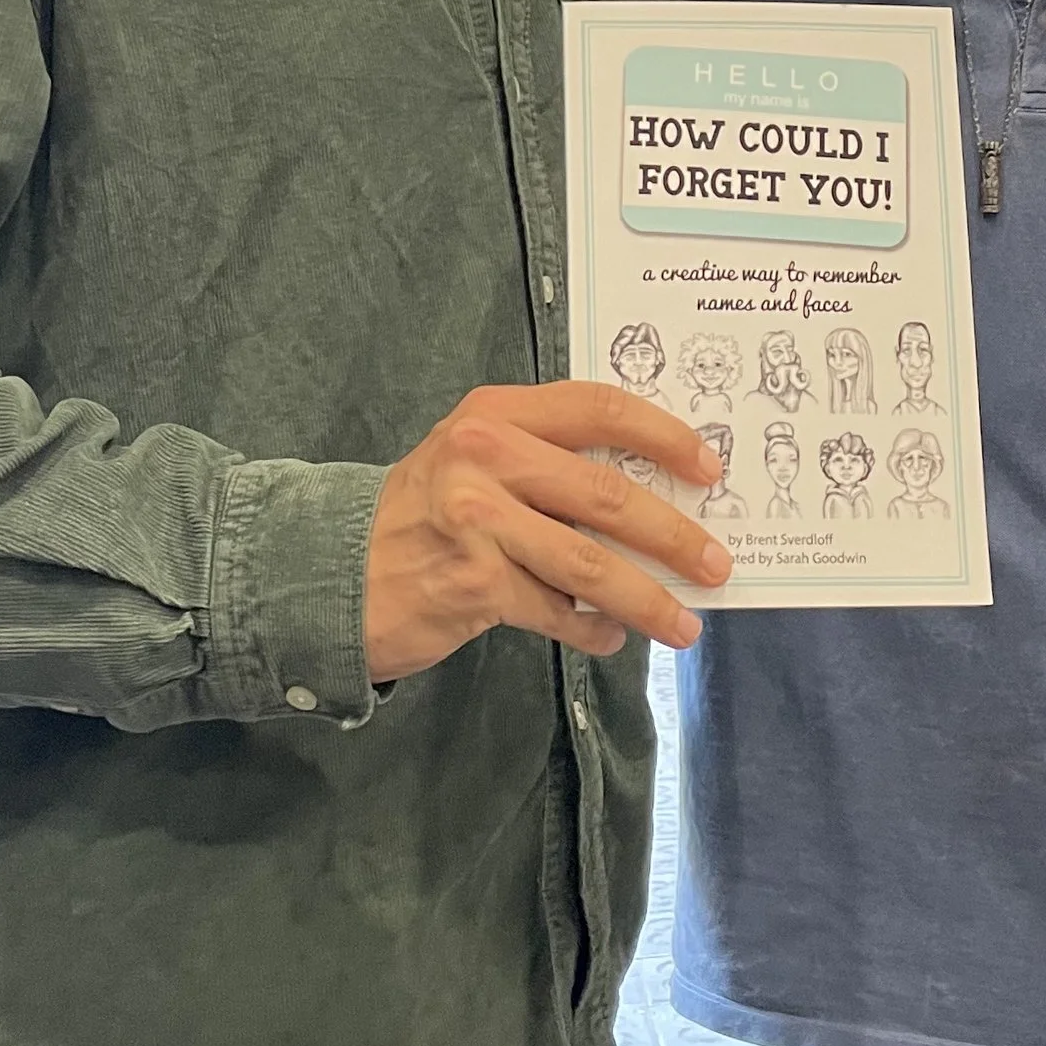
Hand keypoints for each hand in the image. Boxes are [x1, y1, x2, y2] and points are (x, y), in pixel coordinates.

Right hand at [365, 385, 726, 679]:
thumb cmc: (422, 514)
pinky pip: (556, 611)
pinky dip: (593, 631)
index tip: (708, 468)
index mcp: (496, 413)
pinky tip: (611, 638)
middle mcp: (485, 455)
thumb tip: (652, 496)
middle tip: (715, 564)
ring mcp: (477, 521)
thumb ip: (546, 461)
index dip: (662, 436)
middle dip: (674, 535)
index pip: (598, 408)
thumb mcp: (475, 459)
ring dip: (648, 598)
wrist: (331, 571)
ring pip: (590, 563)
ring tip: (684, 623)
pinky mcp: (473, 584)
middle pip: (607, 494)